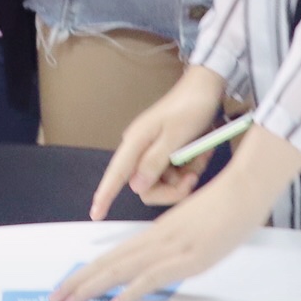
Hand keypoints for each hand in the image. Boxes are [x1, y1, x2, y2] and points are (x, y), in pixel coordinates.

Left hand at [57, 124, 300, 300]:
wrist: (244, 189)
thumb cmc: (225, 205)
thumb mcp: (193, 227)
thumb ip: (176, 244)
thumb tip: (163, 262)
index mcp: (156, 233)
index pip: (114, 254)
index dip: (89, 270)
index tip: (68, 284)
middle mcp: (156, 240)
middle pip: (109, 263)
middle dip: (79, 282)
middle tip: (55, 299)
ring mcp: (171, 249)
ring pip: (121, 270)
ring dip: (93, 289)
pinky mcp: (188, 259)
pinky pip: (152, 278)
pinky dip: (131, 293)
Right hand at [88, 64, 226, 218]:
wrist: (205, 87)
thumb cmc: (189, 107)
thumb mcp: (175, 136)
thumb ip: (154, 162)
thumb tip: (135, 187)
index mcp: (136, 141)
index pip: (116, 174)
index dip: (105, 195)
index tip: (95, 214)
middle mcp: (140, 148)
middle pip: (146, 186)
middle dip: (172, 188)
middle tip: (192, 177)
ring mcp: (153, 150)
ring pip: (164, 181)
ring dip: (185, 174)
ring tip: (199, 156)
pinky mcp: (166, 151)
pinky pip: (174, 172)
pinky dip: (189, 166)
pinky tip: (199, 153)